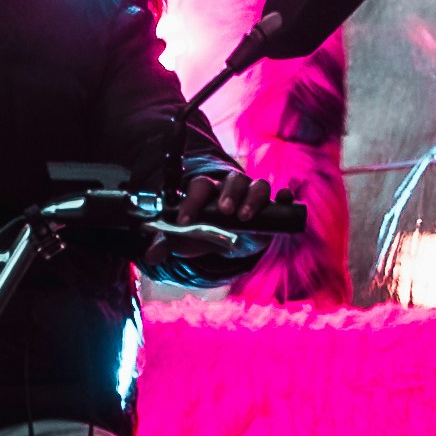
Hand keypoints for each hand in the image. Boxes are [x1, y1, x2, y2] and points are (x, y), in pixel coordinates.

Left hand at [172, 161, 304, 245]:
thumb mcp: (188, 240)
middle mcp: (231, 188)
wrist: (233, 242)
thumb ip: (168, 243)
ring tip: (245, 216)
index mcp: (209, 191)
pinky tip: (284, 200)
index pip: (200, 186)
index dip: (192, 201)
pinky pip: (281, 196)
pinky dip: (284, 196)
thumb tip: (151, 255)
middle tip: (223, 212)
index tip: (185, 220)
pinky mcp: (273, 207)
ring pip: (257, 185)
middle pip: (233, 180)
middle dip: (228, 194)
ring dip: (252, 197)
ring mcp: (254, 195)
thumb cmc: (207, 234)